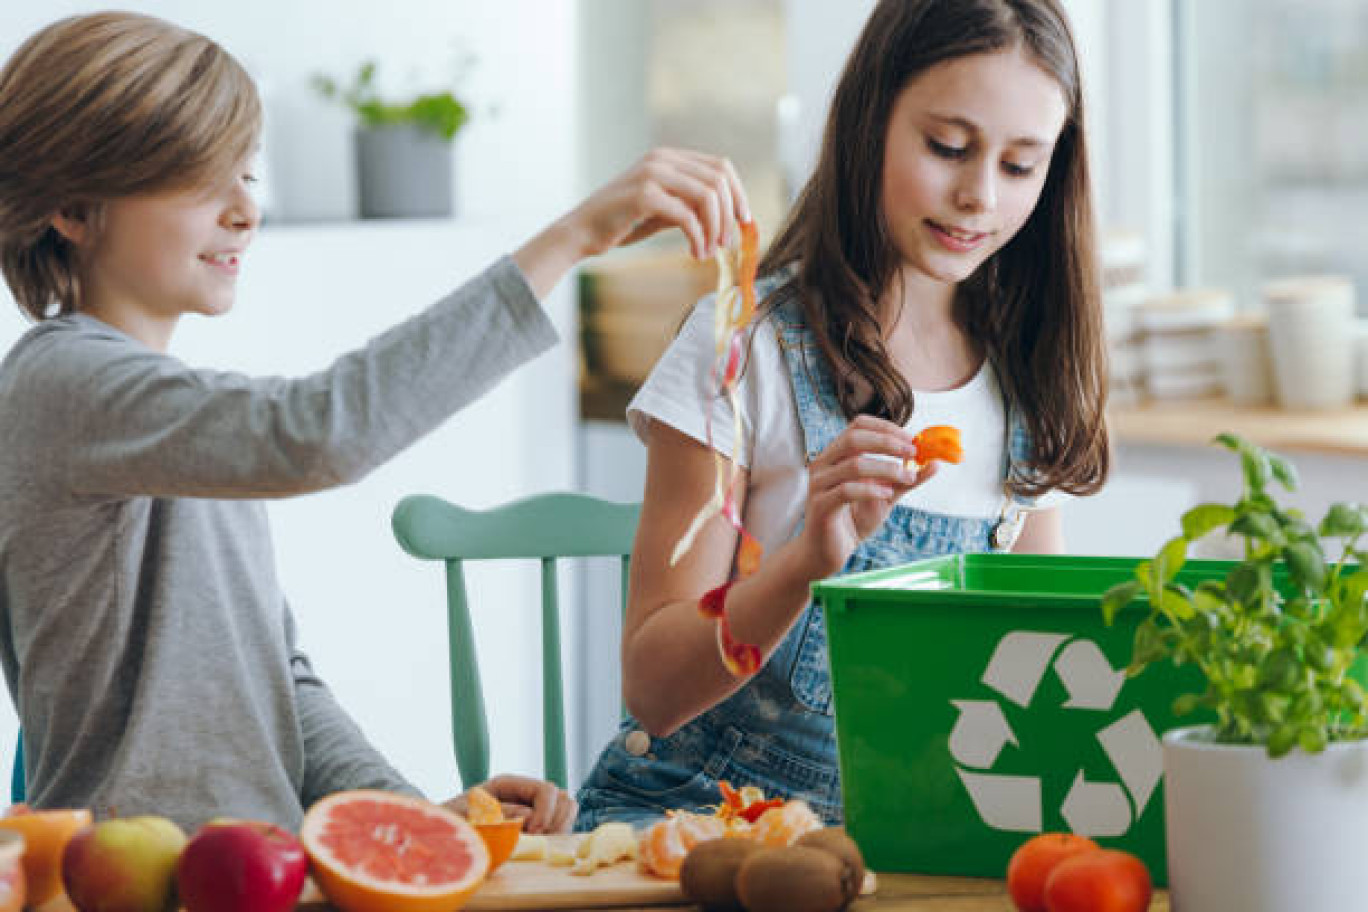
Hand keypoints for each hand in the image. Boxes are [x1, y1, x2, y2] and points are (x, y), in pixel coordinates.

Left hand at [443, 774, 576, 833]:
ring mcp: (532, 809)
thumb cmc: (450, 821)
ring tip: (539, 842)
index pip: (546, 790)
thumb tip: (529, 816)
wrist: (439, 833)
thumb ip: (497, 814)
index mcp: (509, 785)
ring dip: (560, 827)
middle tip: (539, 839)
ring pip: (566, 809)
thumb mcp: (468, 815)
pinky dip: (557, 835)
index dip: (546, 811)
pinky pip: (560, 826)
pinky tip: (539, 844)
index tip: (534, 831)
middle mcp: (524, 794)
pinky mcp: (535, 825)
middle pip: (562, 797)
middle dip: (557, 820)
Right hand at [561, 147, 751, 260]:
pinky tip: (695, 252)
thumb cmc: (621, 223)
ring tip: (709, 250)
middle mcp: (662, 159)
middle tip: (725, 243)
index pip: (720, 166)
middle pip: (718, 180)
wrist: (581, 231)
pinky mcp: (643, 195)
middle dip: (729, 215)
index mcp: (669, 157)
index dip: (738, 194)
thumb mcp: (662, 209)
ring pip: (707, 196)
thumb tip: (727, 218)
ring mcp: (652, 173)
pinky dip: (698, 238)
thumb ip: (690, 205)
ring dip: (715, 228)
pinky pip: (687, 216)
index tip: (743, 221)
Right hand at [795, 415, 936, 578]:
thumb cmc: (854, 521)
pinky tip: (887, 494)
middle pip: (854, 438)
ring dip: (887, 469)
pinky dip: (871, 490)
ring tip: (907, 478)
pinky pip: (846, 490)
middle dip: (888, 442)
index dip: (886, 427)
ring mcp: (819, 484)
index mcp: (836, 455)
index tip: (912, 439)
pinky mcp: (820, 506)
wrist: (828, 552)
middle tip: (913, 453)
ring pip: (854, 464)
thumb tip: (935, 463)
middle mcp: (823, 464)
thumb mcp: (886, 496)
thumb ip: (906, 480)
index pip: (858, 425)